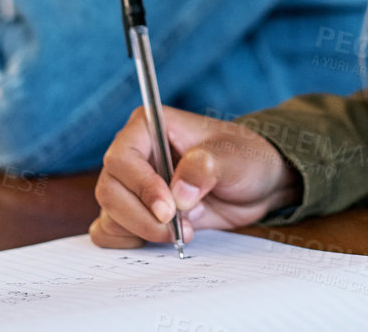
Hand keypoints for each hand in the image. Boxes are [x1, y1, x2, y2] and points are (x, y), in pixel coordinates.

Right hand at [90, 105, 300, 247]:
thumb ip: (205, 167)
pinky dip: (130, 241)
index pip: (122, 158)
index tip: (168, 209)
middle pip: (110, 190)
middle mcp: (134, 155)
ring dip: (142, 231)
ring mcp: (133, 186)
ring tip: (182, 230)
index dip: (141, 186)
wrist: (257, 184)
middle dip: (141, 216)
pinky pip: (111, 232)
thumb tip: (178, 193)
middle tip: (176, 228)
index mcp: (148, 127)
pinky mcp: (137, 212)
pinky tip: (160, 239)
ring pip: (110, 214)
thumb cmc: (245, 157)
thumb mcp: (233, 157)